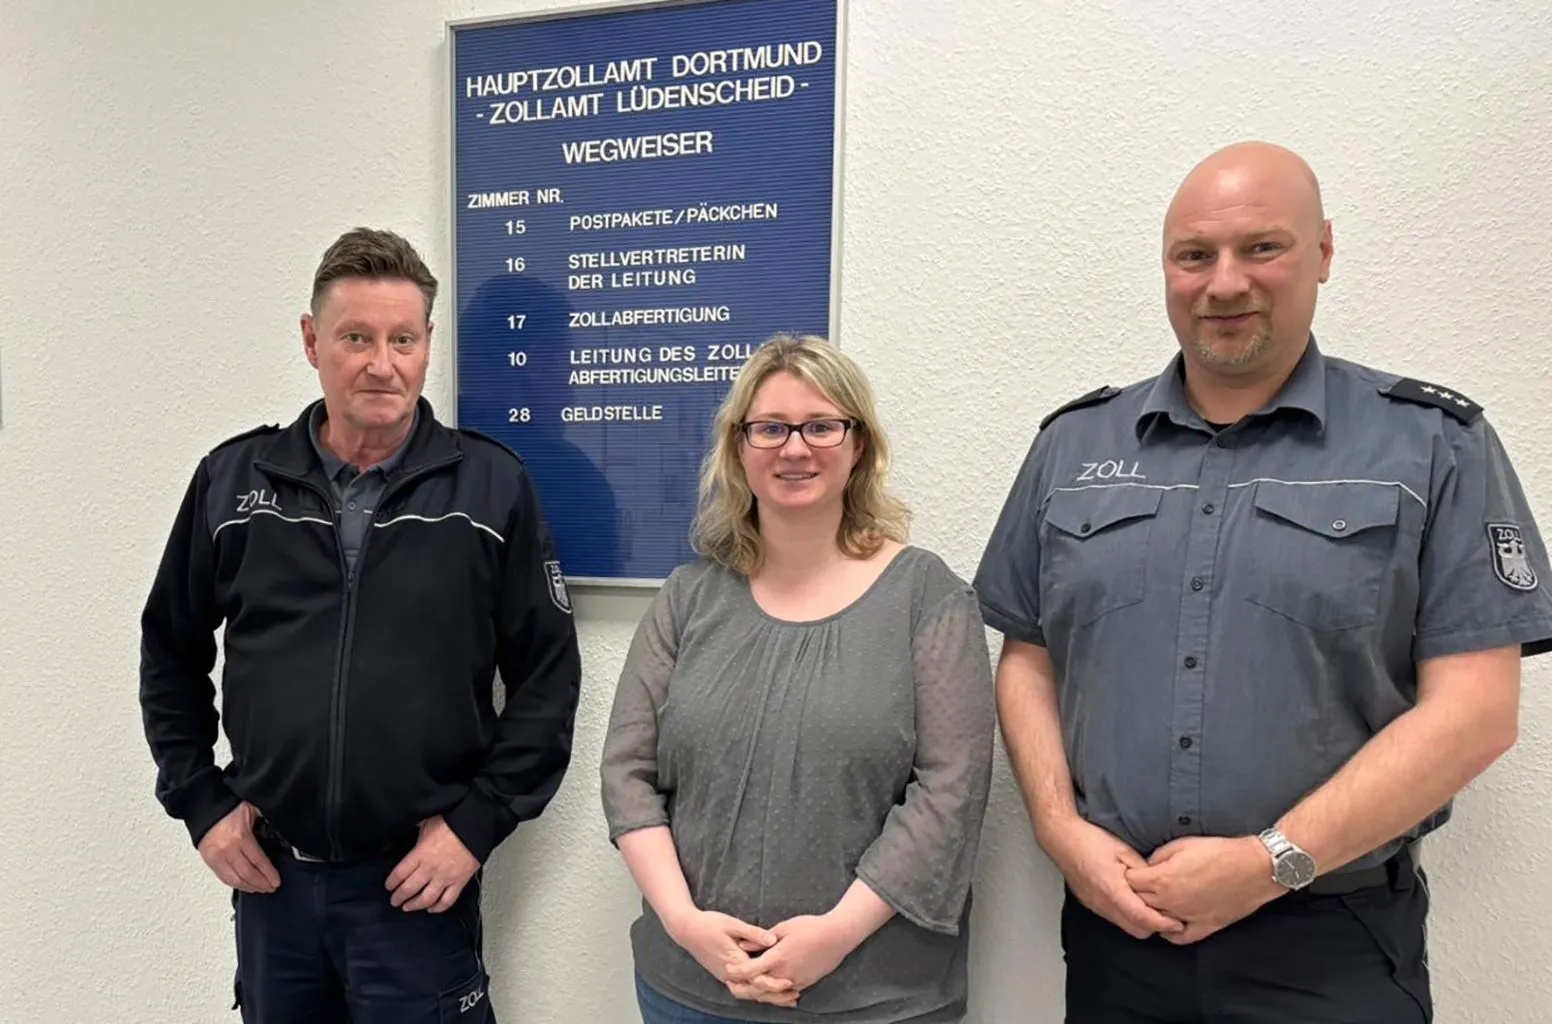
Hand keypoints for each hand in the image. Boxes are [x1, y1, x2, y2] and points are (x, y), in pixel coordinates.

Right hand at [198, 802, 280, 893]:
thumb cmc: (228, 807)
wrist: (206, 807)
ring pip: (235, 880)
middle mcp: (226, 849)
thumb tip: (281, 828)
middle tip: (271, 886)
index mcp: (240, 836)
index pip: (258, 861)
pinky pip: (223, 878)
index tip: (276, 881)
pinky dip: (235, 884)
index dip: (268, 874)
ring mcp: (216, 856)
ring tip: (260, 888)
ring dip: (249, 887)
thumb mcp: (252, 810)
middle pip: (247, 874)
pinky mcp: (209, 860)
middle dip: (261, 883)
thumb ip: (266, 820)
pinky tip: (245, 886)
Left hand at [386, 816, 479, 912]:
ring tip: (408, 907)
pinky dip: (439, 908)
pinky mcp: (459, 882)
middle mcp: (430, 869)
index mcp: (420, 854)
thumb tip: (407, 827)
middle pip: (408, 889)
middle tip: (394, 901)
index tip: (389, 886)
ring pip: (426, 899)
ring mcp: (445, 877)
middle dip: (398, 897)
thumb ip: (416, 830)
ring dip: (415, 905)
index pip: (399, 874)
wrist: (476, 827)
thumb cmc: (454, 822)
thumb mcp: (428, 822)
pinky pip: (447, 901)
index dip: (391, 882)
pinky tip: (433, 909)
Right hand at [663, 909, 796, 1006]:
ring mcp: (725, 977)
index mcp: (733, 961)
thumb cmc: (709, 923)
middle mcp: (729, 974)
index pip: (757, 978)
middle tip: (794, 996)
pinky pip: (742, 989)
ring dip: (766, 997)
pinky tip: (767, 991)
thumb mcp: (732, 924)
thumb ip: (753, 933)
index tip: (790, 982)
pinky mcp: (724, 975)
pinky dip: (756, 992)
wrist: (686, 929)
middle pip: (754, 991)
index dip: (774, 982)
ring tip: (785, 998)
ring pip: (748, 994)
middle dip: (775, 996)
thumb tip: (773, 939)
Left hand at [724, 913, 858, 993]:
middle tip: (732, 984)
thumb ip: (761, 939)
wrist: (837, 937)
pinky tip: (767, 990)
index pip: (751, 970)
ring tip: (746, 987)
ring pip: (770, 994)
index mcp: (778, 957)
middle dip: (742, 986)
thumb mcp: (784, 928)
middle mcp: (785, 973)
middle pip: (758, 987)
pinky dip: (773, 993)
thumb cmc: (810, 927)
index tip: (728, 968)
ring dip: (757, 992)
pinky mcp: (804, 984)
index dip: (737, 971)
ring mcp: (795, 981)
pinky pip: (784, 994)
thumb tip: (743, 944)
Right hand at [1044, 817, 1183, 939]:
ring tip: (1151, 904)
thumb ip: (1143, 871)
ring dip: (1140, 921)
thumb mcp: (1124, 850)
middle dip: (1154, 926)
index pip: (1143, 918)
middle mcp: (1103, 904)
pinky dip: (1127, 915)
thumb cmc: (1090, 840)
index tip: (1178, 922)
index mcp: (1113, 890)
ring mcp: (1096, 906)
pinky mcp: (1091, 904)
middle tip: (1167, 913)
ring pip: (1125, 926)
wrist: (1062, 838)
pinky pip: (1114, 918)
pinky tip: (1131, 899)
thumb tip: (1159, 884)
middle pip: (1136, 930)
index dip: (1163, 923)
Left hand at [1125, 836, 1282, 944]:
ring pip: (1156, 920)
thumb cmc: (1220, 852)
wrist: (1253, 867)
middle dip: (1136, 892)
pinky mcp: (1205, 927)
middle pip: (1139, 902)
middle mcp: (1171, 903)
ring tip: (1154, 899)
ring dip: (1152, 911)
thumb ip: (1158, 857)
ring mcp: (1187, 918)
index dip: (1129, 874)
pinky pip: (1179, 938)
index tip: (1133, 869)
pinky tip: (1169, 922)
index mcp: (1163, 880)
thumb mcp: (1182, 844)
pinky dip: (1170, 932)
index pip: (1130, 882)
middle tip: (1142, 883)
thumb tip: (1147, 866)